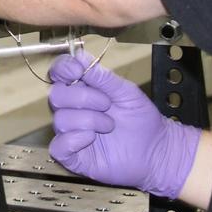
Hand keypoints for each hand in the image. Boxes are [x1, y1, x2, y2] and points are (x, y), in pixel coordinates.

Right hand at [48, 51, 199, 198]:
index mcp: (81, 89)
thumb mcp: (127, 92)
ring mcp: (70, 132)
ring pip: (60, 119)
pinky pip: (58, 146)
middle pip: (56, 95)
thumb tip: (80, 56)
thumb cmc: (141, 119)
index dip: (62, 69)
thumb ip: (103, 77)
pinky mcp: (72, 156)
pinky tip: (92, 139)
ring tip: (110, 126)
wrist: (156, 151)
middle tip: (107, 104)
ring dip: (89, 120)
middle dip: (83, 97)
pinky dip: (74, 140)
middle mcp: (71, 109)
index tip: (77, 71)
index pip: (58, 73)